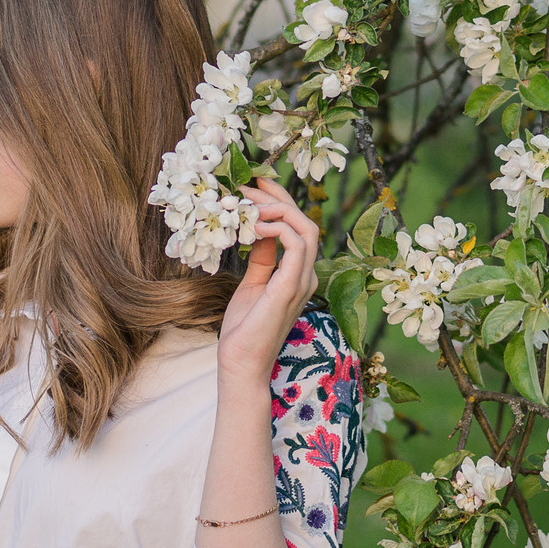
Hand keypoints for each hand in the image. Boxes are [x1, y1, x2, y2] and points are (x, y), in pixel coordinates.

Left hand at [219, 177, 319, 387]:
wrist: (241, 363)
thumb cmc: (244, 329)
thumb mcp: (252, 284)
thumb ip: (261, 257)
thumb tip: (259, 229)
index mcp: (298, 274)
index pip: (298, 227)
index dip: (279, 201)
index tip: (254, 184)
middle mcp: (307, 275)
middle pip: (305, 221)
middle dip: (277, 197)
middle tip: (249, 184)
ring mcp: (302, 281)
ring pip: (305, 228)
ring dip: (276, 209)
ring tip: (247, 203)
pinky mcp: (292, 287)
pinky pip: (296, 245)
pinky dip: (277, 228)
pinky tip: (254, 226)